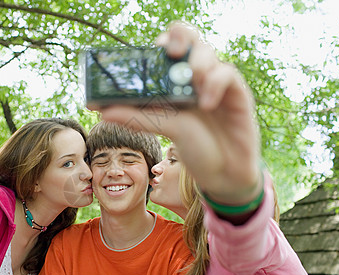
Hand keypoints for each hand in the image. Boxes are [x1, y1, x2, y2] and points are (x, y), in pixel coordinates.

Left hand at [97, 22, 260, 204]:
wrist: (225, 174)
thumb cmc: (196, 149)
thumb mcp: (165, 129)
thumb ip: (137, 118)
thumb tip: (102, 111)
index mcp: (173, 83)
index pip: (164, 50)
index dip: (157, 44)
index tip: (148, 52)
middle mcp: (193, 78)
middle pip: (187, 38)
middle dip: (178, 36)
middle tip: (170, 51)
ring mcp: (214, 83)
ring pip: (207, 51)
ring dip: (197, 61)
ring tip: (193, 80)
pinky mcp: (235, 92)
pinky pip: (226, 73)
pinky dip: (215, 82)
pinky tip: (207, 103)